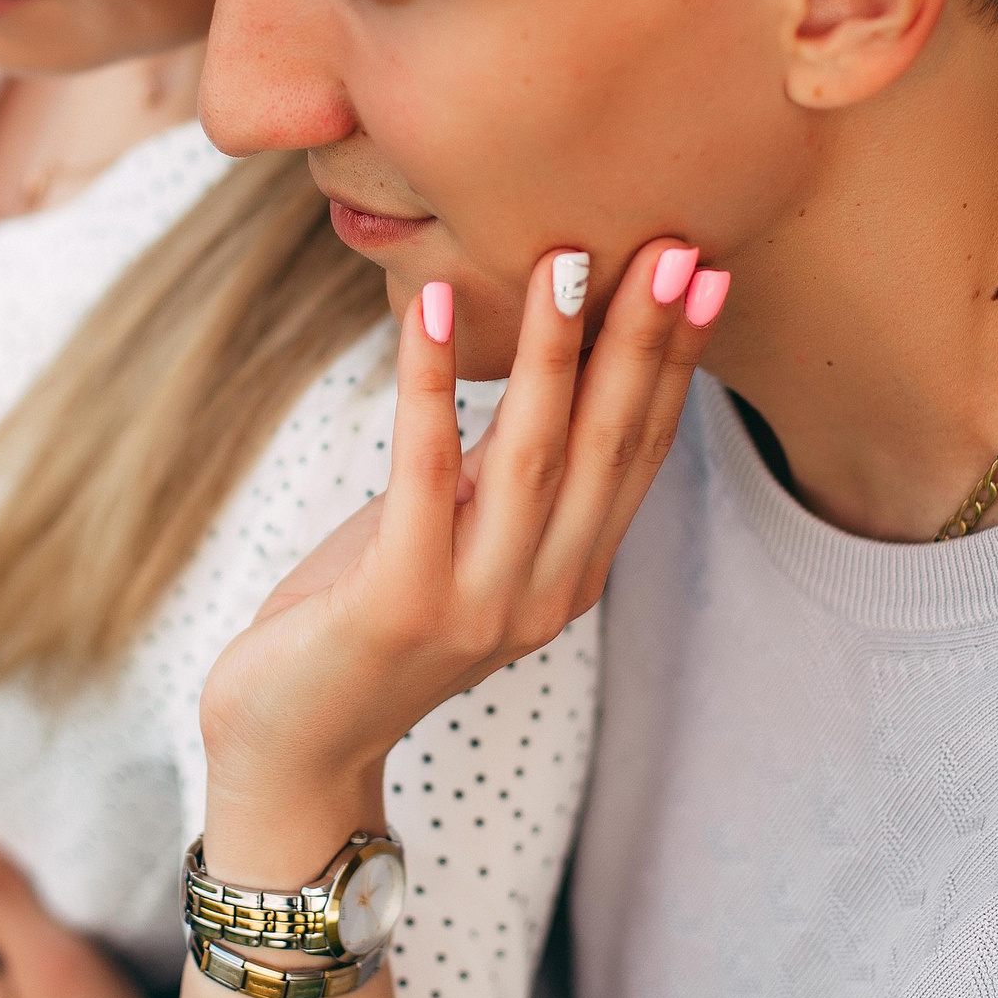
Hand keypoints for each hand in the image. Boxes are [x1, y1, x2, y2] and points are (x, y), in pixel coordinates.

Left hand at [197, 239, 725, 880]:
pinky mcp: (400, 602)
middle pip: (606, 444)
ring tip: (565, 259)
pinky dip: (428, 384)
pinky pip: (420, 471)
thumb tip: (543, 361)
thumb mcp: (452, 534)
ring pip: (531, 452)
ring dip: (551, 349)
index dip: (676, 360)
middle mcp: (544, 592)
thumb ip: (500, 470)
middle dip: (642, 339)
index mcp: (572, 572)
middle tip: (673, 247)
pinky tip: (428, 307)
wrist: (292, 750)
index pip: (640, 450)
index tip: (704, 273)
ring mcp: (478, 603)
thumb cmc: (363, 621)